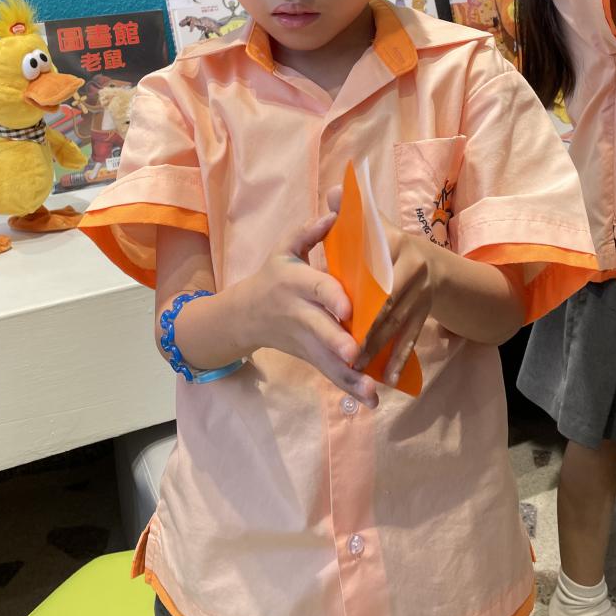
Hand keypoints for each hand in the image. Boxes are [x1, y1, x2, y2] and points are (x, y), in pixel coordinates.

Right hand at [240, 211, 378, 407]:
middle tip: (356, 354)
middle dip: (337, 342)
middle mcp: (299, 313)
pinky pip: (330, 374)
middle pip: (320, 329)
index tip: (348, 307)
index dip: (332, 297)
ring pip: (326, 359)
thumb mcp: (283, 250)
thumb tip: (333, 215)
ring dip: (349, 376)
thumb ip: (308, 233)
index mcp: (295, 282)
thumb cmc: (272, 276)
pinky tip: (371, 399)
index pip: (316, 288)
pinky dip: (349, 388)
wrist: (244, 316)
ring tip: (371, 389)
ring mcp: (304, 339)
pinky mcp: (310, 356)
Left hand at [360, 217, 432, 386]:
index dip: (364, 291)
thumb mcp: (378, 226)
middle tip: (346, 349)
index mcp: (399, 246)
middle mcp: (415, 270)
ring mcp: (422, 295)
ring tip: (359, 367)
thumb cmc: (392, 245)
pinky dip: (401, 358)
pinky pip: (412, 338)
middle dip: (368, 328)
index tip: (344, 309)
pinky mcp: (424, 315)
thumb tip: (334, 190)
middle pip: (388, 303)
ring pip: (398, 324)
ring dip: (380, 348)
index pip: (379, 269)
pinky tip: (391, 378)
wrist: (434, 263)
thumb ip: (354, 212)